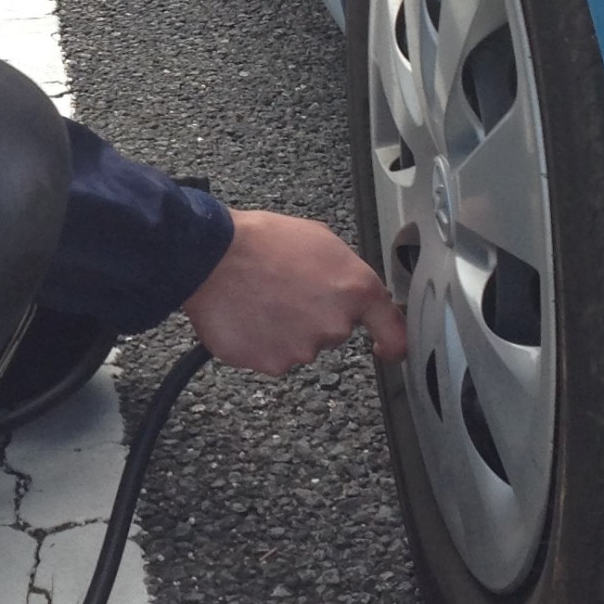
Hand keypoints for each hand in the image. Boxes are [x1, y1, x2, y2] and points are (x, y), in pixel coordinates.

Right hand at [181, 209, 406, 376]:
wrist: (210, 256)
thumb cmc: (261, 241)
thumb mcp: (321, 239)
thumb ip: (345, 273)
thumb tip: (347, 289)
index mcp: (354, 290)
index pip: (393, 332)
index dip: (392, 343)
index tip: (387, 348)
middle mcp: (334, 326)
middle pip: (332, 331)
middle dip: (314, 315)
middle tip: (287, 289)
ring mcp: (301, 350)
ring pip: (300, 345)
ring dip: (284, 328)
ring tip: (261, 298)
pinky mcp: (269, 363)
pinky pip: (270, 356)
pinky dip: (260, 341)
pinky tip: (247, 314)